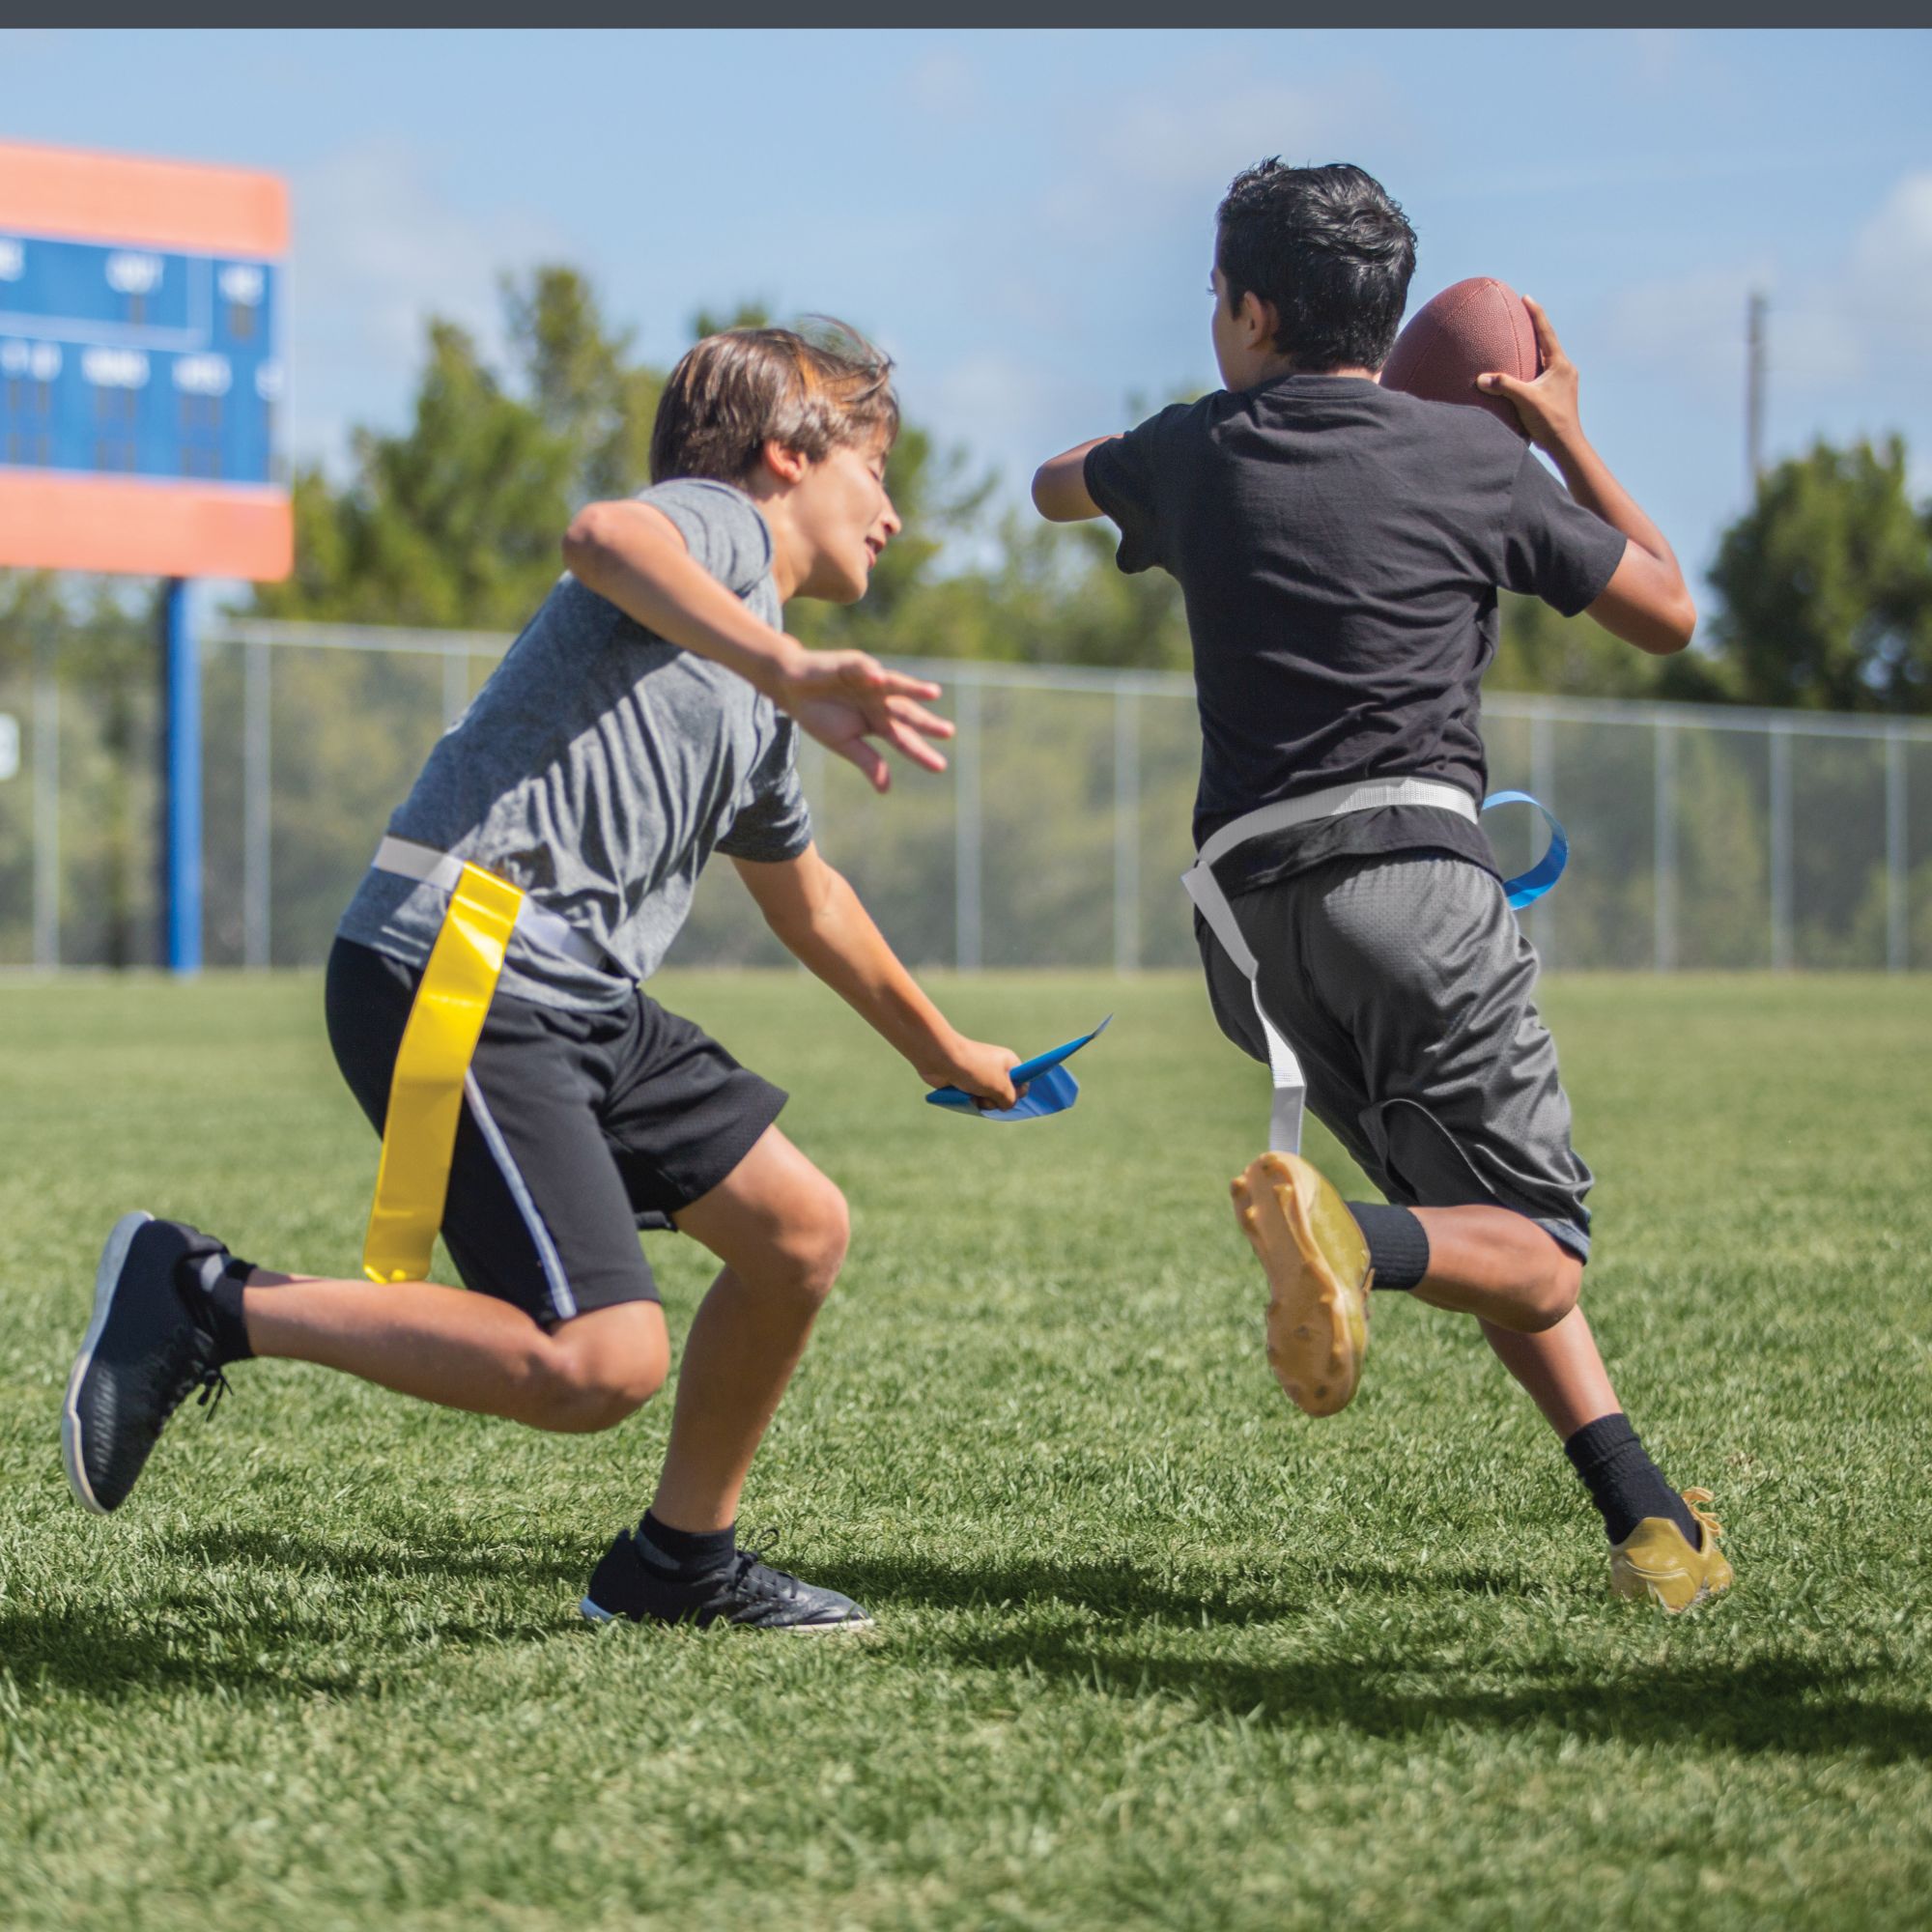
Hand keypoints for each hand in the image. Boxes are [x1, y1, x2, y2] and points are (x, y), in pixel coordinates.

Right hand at [771, 648, 955, 794]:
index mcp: (878, 721)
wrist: (791, 689)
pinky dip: (870, 672)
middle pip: (907, 713)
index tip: (940, 767)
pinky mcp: (852, 664)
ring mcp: (869, 681)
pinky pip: (863, 668)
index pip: (903, 739)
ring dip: (913, 688)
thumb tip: (886, 790)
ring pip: (895, 685)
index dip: (920, 752)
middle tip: (948, 732)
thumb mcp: (844, 743)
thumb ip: (867, 761)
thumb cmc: (818, 714)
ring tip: (933, 693)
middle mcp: (880, 701)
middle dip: (926, 722)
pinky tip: (878, 677)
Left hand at [923, 1035, 1022, 1110]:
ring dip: (980, 1102)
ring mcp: (980, 1076)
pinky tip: (962, 1095)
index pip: (1022, 1083)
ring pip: (988, 1100)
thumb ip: (1010, 1099)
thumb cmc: (974, 1068)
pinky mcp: (965, 1083)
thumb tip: (1006, 1106)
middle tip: (986, 1093)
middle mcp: (996, 1068)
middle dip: (995, 1100)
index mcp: (1009, 1063)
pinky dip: (968, 1100)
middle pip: (1004, 1095)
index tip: (1006, 1095)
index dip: (1017, 1093)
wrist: (941, 1058)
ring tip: (971, 1093)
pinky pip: (973, 1099)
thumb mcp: (1000, 1086)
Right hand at [1477, 296, 1581, 452]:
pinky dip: (1533, 368)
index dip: (1536, 313)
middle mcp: (1565, 370)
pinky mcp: (1559, 394)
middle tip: (1522, 315)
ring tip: (1521, 342)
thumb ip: (1504, 386)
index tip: (1526, 298)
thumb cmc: (1550, 421)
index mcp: (1560, 364)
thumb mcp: (1525, 400)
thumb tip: (1481, 379)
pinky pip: (1544, 374)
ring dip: (1535, 350)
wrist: (1567, 445)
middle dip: (1535, 329)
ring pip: (1547, 359)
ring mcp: (1564, 382)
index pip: (1546, 332)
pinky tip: (1524, 373)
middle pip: (1548, 343)